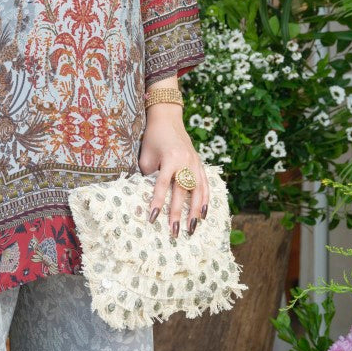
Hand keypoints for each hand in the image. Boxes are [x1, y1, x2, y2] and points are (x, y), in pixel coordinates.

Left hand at [138, 105, 209, 236]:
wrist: (167, 119)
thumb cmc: (153, 138)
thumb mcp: (146, 155)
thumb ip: (148, 175)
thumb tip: (149, 196)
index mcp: (170, 158)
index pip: (163, 185)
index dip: (158, 202)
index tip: (153, 218)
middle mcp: (185, 161)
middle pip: (182, 192)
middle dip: (179, 213)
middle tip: (175, 232)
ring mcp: (195, 163)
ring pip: (198, 191)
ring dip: (195, 211)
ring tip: (192, 228)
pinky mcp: (200, 164)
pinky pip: (205, 185)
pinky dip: (205, 200)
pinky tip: (204, 214)